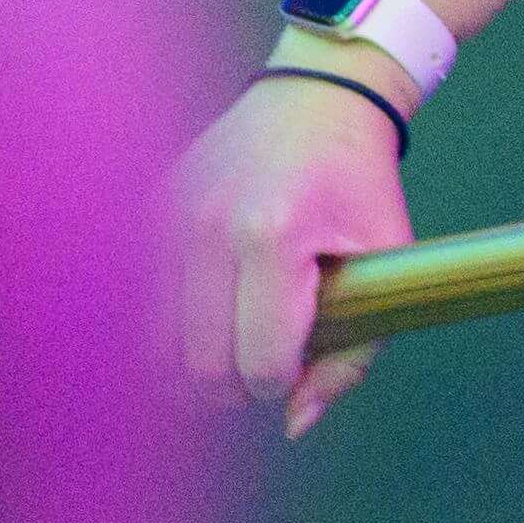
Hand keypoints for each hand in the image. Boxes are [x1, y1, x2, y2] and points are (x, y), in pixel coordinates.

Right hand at [164, 68, 412, 436]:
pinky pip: (138, 305)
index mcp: (270, 238)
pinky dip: (167, 329)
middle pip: (197, 367)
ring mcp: (165, 219)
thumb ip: (352, 354)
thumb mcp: (385, 262)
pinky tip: (200, 318)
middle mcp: (205, 229)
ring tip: (229, 349)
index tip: (294, 367)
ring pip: (154, 346)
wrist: (316, 98)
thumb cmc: (359, 186)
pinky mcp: (143, 214)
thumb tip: (294, 425)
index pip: (258, 363)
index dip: (279, 384)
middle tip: (259, 369)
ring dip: (190, 367)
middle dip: (232, 388)